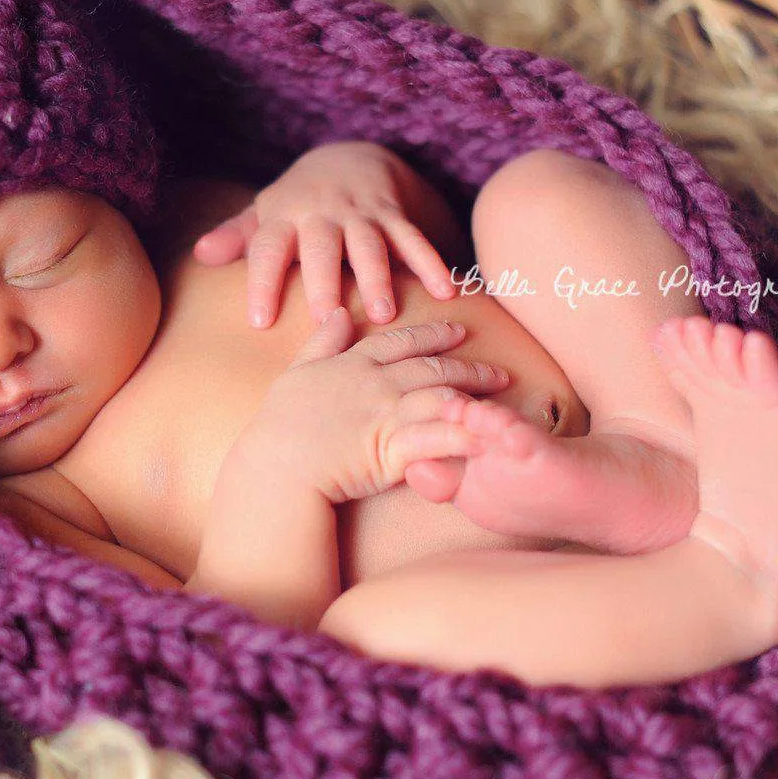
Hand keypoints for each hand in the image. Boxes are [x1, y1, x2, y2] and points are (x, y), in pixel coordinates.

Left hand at [192, 141, 460, 328]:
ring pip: (371, 245)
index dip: (262, 283)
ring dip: (379, 278)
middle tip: (326, 318)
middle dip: (324, 279)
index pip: (268, 250)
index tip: (260, 322)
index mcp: (284, 218)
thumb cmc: (298, 204)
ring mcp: (361, 214)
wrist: (350, 158)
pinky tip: (448, 293)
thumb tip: (200, 254)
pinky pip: (414, 240)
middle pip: (322, 247)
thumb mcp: (265, 215)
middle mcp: (322, 214)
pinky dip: (431, 264)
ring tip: (386, 314)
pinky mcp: (394, 215)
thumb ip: (236, 237)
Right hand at [236, 310, 507, 505]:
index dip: (434, 334)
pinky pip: (439, 438)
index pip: (402, 341)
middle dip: (470, 368)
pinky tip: (488, 436)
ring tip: (500, 405)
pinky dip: (466, 436)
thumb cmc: (279, 427)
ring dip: (475, 398)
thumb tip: (335, 311)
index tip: (459, 331)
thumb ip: (322, 342)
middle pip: (433, 367)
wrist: (277, 467)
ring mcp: (388, 413)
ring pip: (443, 397)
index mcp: (354, 363)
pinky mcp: (396, 449)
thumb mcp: (296, 372)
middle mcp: (377, 383)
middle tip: (498, 373)